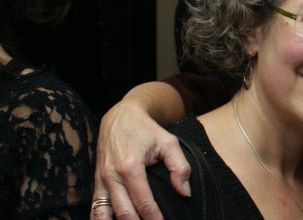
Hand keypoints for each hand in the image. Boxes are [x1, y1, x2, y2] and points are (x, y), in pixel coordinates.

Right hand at [91, 101, 190, 219]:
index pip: (143, 201)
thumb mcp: (168, 142)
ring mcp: (100, 180)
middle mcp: (111, 176)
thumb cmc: (146, 130)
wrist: (120, 116)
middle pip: (123, 213)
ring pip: (103, 214)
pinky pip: (95, 208)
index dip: (154, 218)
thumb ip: (179, 167)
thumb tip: (184, 192)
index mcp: (130, 166)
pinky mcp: (96, 182)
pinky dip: (102, 219)